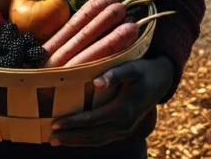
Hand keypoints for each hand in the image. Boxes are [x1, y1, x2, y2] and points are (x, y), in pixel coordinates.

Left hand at [48, 56, 173, 146]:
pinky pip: (101, 139)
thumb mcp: (131, 68)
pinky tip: (72, 139)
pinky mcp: (124, 131)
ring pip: (96, 141)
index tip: (55, 123)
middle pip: (92, 135)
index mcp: (123, 110)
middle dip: (70, 137)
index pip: (92, 120)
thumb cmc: (143, 70)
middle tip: (49, 137)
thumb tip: (97, 83)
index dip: (73, 123)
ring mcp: (125, 130)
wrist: (161, 81)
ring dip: (75, 142)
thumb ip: (114, 74)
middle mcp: (124, 125)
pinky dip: (86, 141)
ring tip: (55, 141)